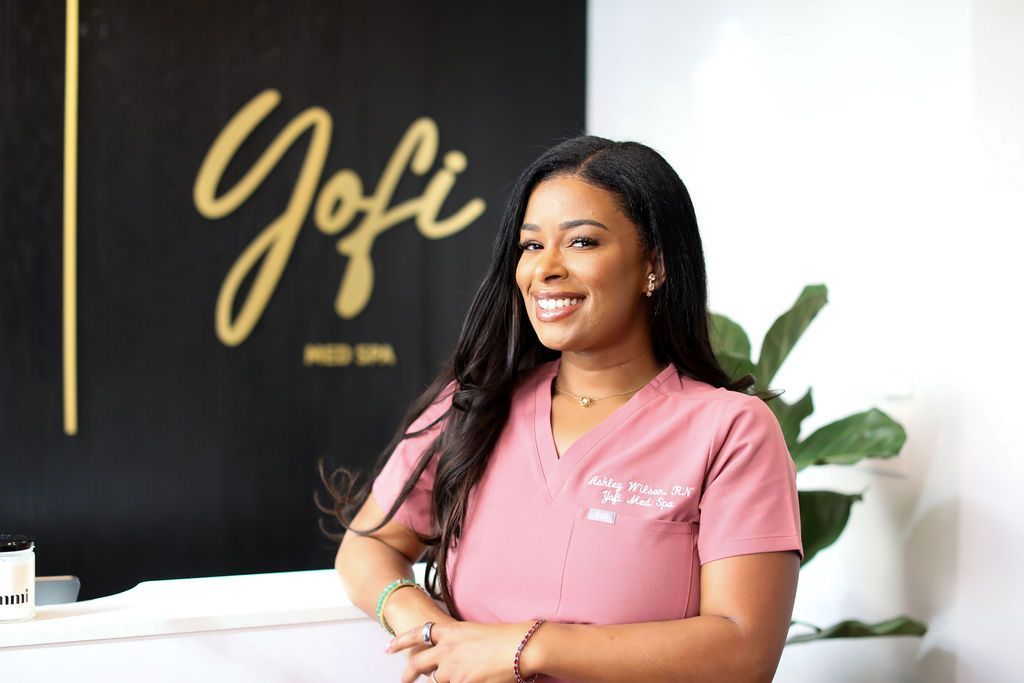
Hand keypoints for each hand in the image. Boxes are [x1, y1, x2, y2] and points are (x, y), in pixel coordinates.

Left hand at [385, 619, 540, 682]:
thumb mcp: (474, 633)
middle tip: (404, 679)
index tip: (389, 648)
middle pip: (418, 663)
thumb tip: (448, 656)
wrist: (519, 647)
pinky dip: (460, 682)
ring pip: (439, 680)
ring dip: (448, 679)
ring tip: (467, 673)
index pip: (417, 634)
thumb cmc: (504, 638)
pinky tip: (473, 678)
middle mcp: (446, 650)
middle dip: (408, 674)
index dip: (401, 642)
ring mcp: (452, 669)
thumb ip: (456, 643)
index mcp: (450, 631)